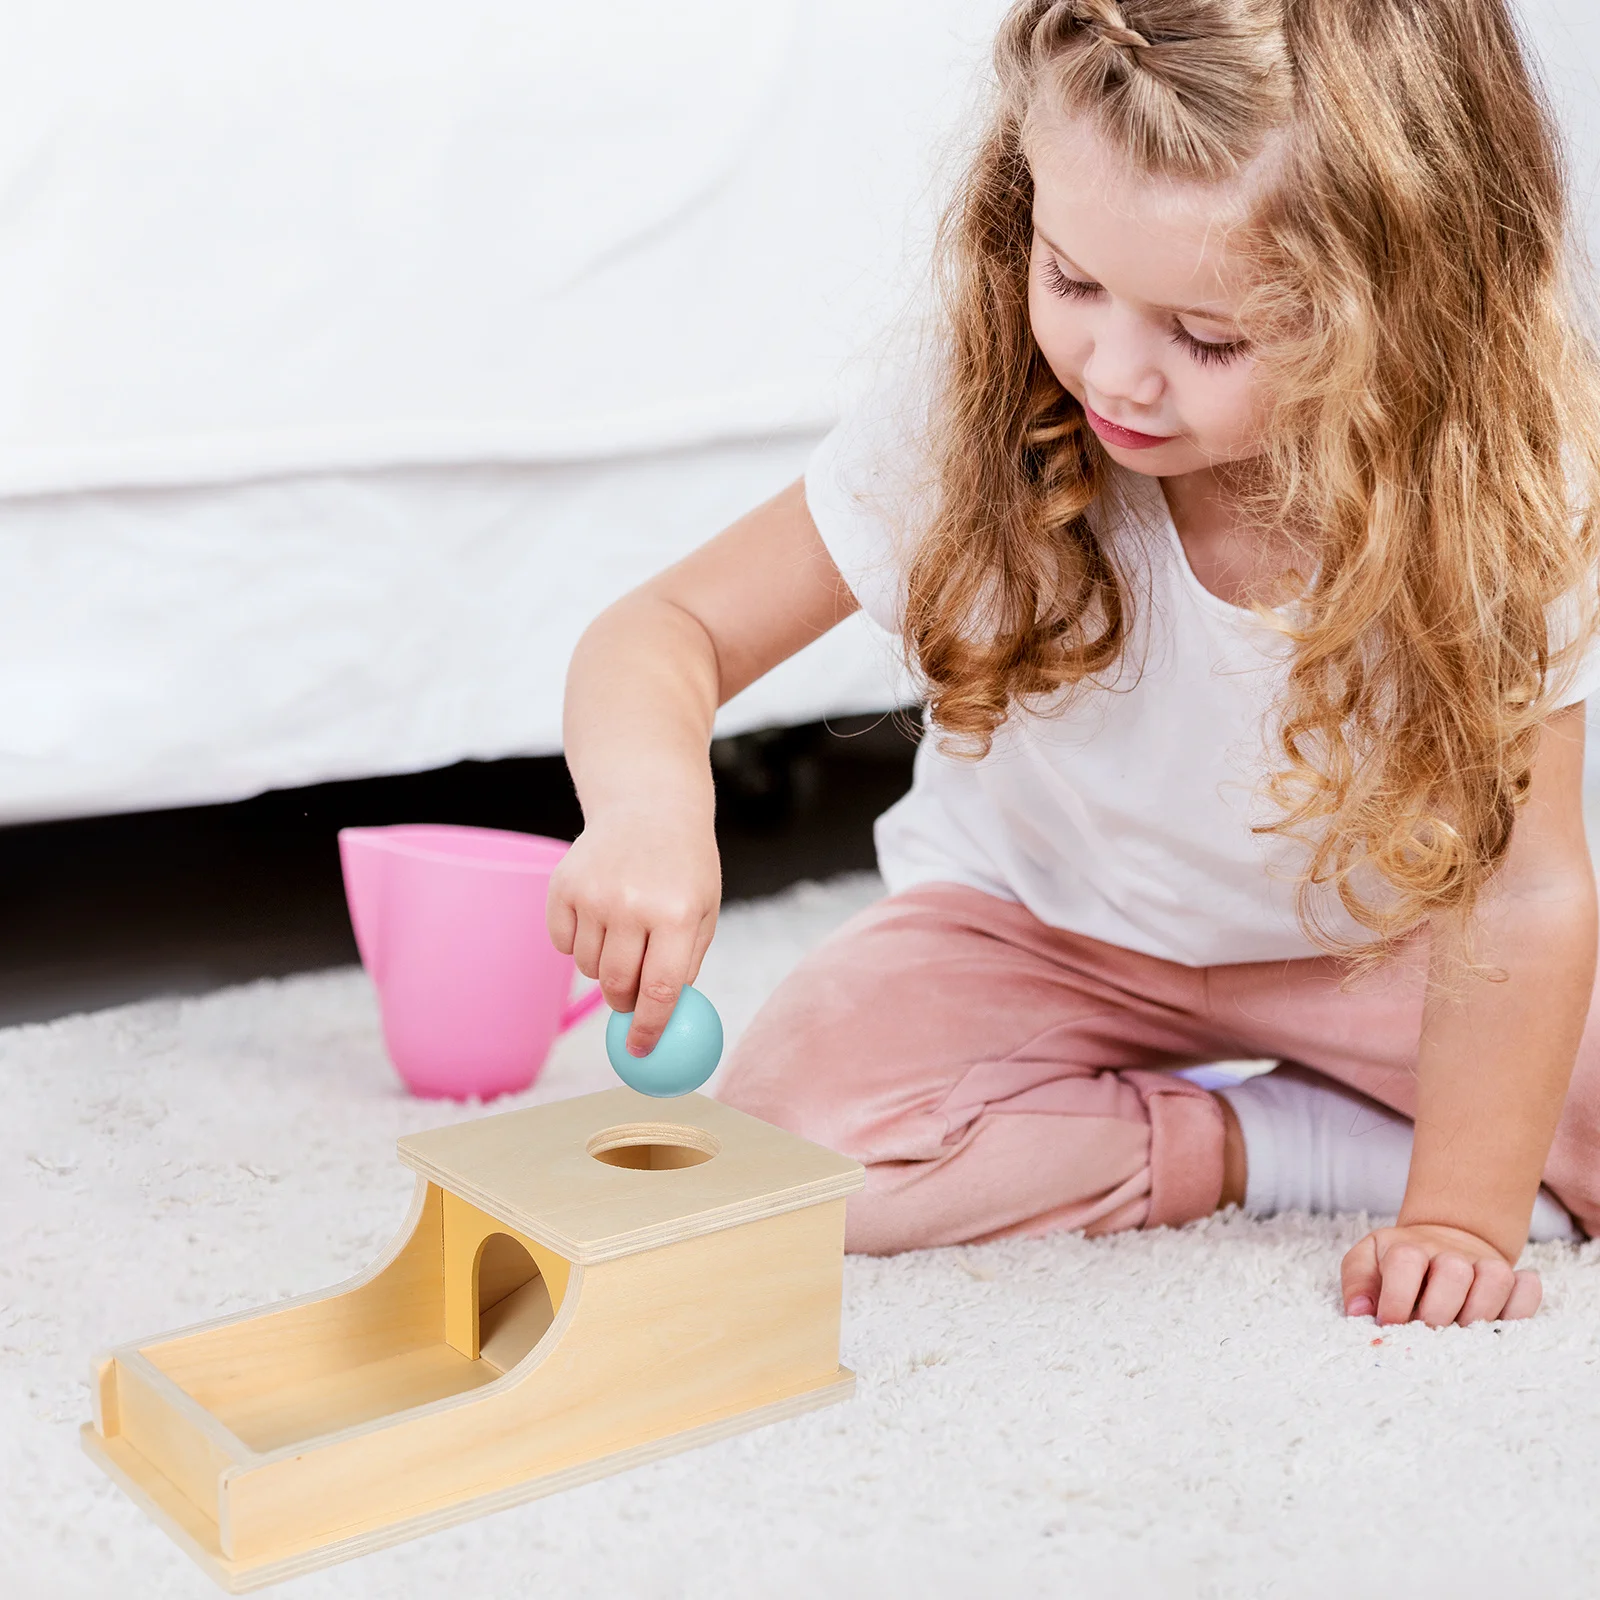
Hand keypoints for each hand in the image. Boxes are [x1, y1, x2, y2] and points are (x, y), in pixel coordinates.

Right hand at [546, 804, 720, 1059]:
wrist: (649, 806)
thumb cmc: (684, 868)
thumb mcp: (704, 911)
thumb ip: (686, 965)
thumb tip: (662, 1022)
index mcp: (678, 913)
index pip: (660, 990)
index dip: (649, 1029)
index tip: (640, 1050)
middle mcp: (634, 904)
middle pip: (618, 984)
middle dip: (623, 1003)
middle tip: (628, 1000)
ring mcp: (594, 893)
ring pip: (588, 967)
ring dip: (604, 967)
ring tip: (623, 932)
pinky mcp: (563, 885)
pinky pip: (563, 943)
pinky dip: (578, 943)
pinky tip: (599, 914)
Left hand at [1340, 1223, 1540, 1326]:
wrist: (1438, 1241)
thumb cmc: (1395, 1262)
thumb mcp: (1366, 1262)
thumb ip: (1357, 1284)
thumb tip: (1360, 1313)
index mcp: (1407, 1247)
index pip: (1405, 1262)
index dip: (1398, 1299)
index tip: (1390, 1326)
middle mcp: (1448, 1252)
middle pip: (1453, 1272)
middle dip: (1438, 1313)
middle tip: (1427, 1334)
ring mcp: (1483, 1263)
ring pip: (1495, 1279)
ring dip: (1478, 1313)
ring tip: (1460, 1333)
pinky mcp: (1511, 1278)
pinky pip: (1527, 1289)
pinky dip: (1521, 1307)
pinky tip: (1500, 1323)